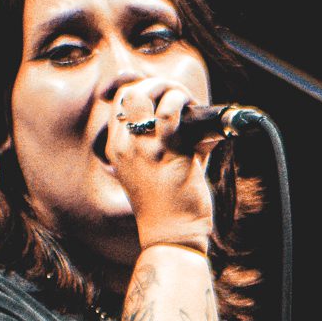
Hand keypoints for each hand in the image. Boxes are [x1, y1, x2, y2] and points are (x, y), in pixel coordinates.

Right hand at [107, 83, 215, 255]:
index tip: (164, 94)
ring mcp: (143, 149)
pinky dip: (184, 102)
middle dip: (157, 83)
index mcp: (117, 150)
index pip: (120, 100)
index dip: (143, 87)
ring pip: (147, 94)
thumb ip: (173, 144)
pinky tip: (195, 111)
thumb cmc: (169, 207)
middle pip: (131, 91)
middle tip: (179, 96)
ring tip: (188, 102)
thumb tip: (204, 126)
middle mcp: (125, 146)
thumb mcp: (157, 171)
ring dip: (172, 88)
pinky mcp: (166, 152)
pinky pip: (171, 111)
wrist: (172, 237)